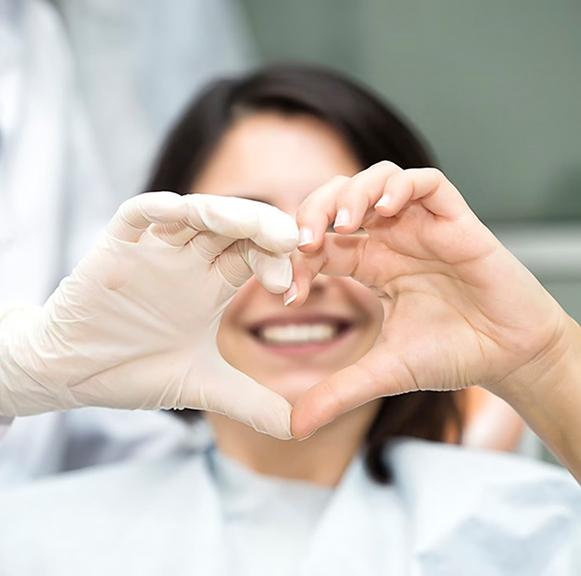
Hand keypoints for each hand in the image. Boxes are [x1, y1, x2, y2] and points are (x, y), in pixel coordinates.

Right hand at [0, 192, 297, 438]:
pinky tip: (181, 211)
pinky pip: (136, 216)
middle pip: (233, 227)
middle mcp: (187, 261)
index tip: (290, 289)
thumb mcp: (201, 387)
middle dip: (263, 228)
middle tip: (290, 242)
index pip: (253, 256)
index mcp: (211, 285)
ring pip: (194, 212)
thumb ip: (251, 403)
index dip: (276, 263)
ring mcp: (153, 251)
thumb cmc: (133, 371)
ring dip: (225, 212)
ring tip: (252, 225)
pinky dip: (157, 209)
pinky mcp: (114, 249)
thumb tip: (301, 429)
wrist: (71, 374)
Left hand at [289, 162, 570, 437]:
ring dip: (352, 194)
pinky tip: (386, 210)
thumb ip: (338, 392)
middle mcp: (391, 240)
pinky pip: (425, 182)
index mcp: (370, 265)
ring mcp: (422, 226)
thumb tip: (294, 427)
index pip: (320, 244)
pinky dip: (400, 186)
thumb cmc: (453, 354)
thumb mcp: (384, 372)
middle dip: (313, 211)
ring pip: (377, 180)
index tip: (290, 292)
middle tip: (304, 241)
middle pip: (339, 199)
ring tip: (343, 225)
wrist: (509, 355)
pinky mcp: (455, 220)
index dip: (297, 259)